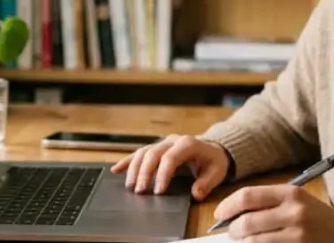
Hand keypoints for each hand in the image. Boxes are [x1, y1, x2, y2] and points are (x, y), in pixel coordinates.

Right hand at [110, 134, 230, 200]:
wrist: (212, 150)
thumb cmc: (213, 161)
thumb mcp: (217, 172)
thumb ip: (207, 183)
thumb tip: (195, 193)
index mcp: (188, 144)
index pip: (170, 158)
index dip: (163, 174)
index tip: (159, 191)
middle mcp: (172, 140)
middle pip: (153, 154)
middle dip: (145, 173)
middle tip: (140, 191)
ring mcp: (163, 143)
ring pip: (143, 152)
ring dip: (134, 168)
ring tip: (130, 186)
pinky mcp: (156, 147)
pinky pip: (139, 152)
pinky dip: (127, 161)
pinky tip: (116, 169)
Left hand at [214, 185, 333, 242]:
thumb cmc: (315, 216)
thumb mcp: (296, 200)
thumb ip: (267, 203)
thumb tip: (232, 216)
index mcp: (291, 193)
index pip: (248, 196)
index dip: (228, 206)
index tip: (219, 215)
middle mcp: (294, 213)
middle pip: (248, 222)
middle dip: (234, 230)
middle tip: (232, 232)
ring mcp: (298, 235)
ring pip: (255, 242)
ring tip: (244, 242)